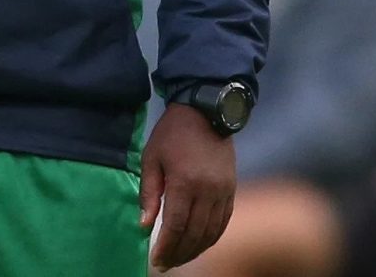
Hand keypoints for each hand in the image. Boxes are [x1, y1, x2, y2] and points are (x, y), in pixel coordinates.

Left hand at [140, 103, 236, 269]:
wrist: (205, 113)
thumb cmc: (172, 134)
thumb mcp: (151, 158)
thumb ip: (148, 193)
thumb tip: (144, 225)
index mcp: (185, 182)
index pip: (176, 225)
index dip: (167, 246)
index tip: (156, 260)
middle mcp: (208, 191)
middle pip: (195, 233)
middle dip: (180, 253)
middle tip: (166, 264)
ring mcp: (223, 192)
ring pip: (212, 231)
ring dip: (196, 249)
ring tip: (180, 258)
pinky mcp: (231, 190)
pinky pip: (224, 221)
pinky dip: (212, 237)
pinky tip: (200, 244)